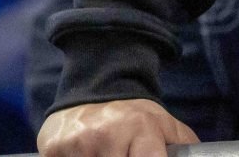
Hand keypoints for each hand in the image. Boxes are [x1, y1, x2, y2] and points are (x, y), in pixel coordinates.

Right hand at [38, 99, 194, 156]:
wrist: (93, 88)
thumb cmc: (134, 116)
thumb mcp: (165, 125)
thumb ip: (185, 147)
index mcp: (141, 128)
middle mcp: (108, 134)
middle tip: (123, 152)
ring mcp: (78, 143)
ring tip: (105, 152)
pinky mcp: (53, 149)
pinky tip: (84, 155)